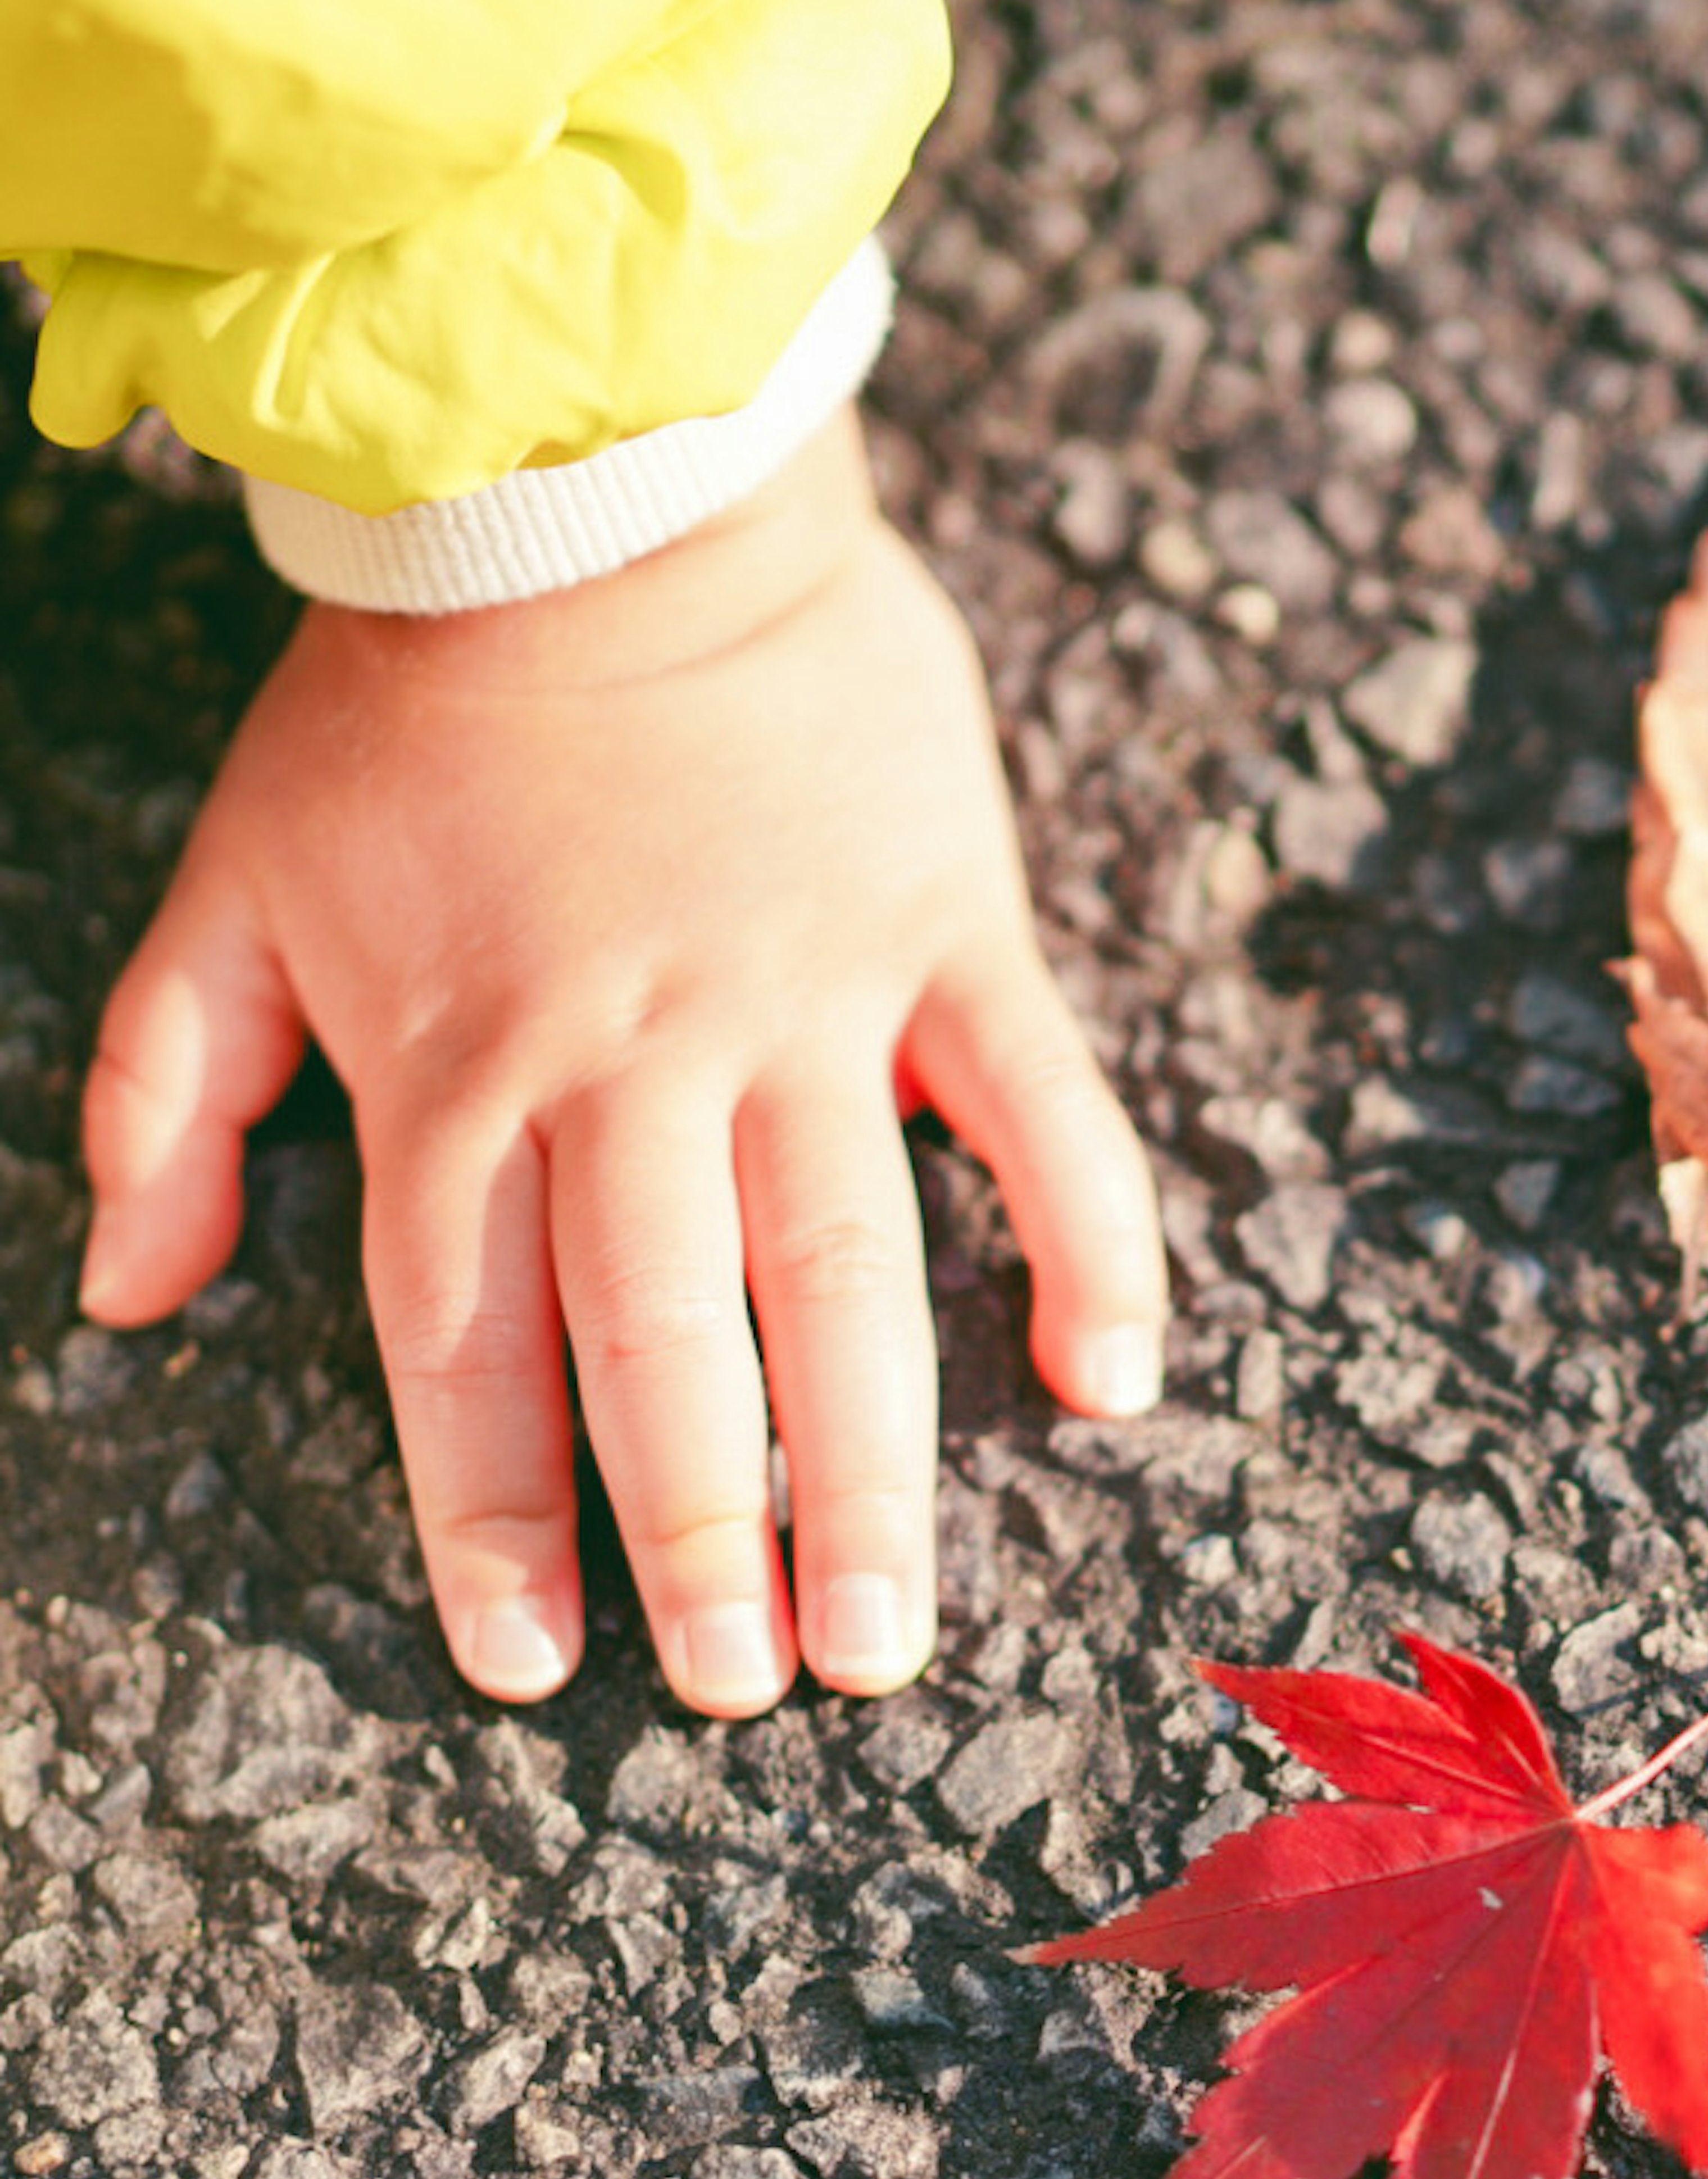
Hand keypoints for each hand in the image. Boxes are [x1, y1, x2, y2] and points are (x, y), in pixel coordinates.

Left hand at [79, 410, 1165, 1711]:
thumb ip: (164, 1096)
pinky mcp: (940, 927)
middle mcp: (630, 1063)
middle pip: (665, 1341)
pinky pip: (1035, 1105)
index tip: (527, 1665)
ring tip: (888, 1636)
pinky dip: (1087, 1238)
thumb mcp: (235, 887)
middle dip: (701, 1535)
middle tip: (742, 1690)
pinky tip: (1106, 1383)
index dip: (492, 1520)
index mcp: (461, 1073)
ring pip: (844, 1268)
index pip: (468, 1348)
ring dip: (873, 1465)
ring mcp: (801, 997)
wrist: (598, 488)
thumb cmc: (409, 710)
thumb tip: (130, 1301)